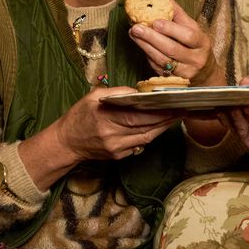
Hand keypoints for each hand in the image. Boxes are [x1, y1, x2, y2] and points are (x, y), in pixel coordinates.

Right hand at [55, 85, 181, 161]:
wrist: (66, 142)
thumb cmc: (79, 116)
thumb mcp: (93, 97)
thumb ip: (116, 92)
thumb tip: (138, 92)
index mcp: (106, 118)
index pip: (138, 116)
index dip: (158, 112)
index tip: (173, 105)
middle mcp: (112, 135)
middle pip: (146, 128)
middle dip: (166, 119)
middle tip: (182, 110)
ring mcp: (116, 148)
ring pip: (146, 138)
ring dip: (162, 128)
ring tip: (176, 117)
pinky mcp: (118, 156)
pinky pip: (139, 144)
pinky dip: (151, 135)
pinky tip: (160, 127)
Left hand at [128, 0, 223, 85]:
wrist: (205, 73)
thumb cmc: (195, 46)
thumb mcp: (192, 28)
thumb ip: (177, 13)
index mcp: (202, 43)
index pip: (188, 36)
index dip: (171, 29)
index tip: (155, 22)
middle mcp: (196, 59)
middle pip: (172, 49)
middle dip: (152, 38)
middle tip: (136, 27)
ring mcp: (185, 72)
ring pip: (163, 60)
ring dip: (145, 47)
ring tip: (133, 34)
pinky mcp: (174, 81)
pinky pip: (158, 68)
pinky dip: (148, 56)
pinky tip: (140, 45)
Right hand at [219, 78, 248, 170]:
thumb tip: (241, 82)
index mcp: (245, 110)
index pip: (229, 104)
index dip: (227, 97)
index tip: (224, 89)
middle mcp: (243, 122)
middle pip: (228, 114)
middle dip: (227, 104)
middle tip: (226, 95)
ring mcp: (247, 133)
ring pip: (235, 123)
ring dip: (236, 112)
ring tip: (237, 102)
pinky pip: (248, 129)